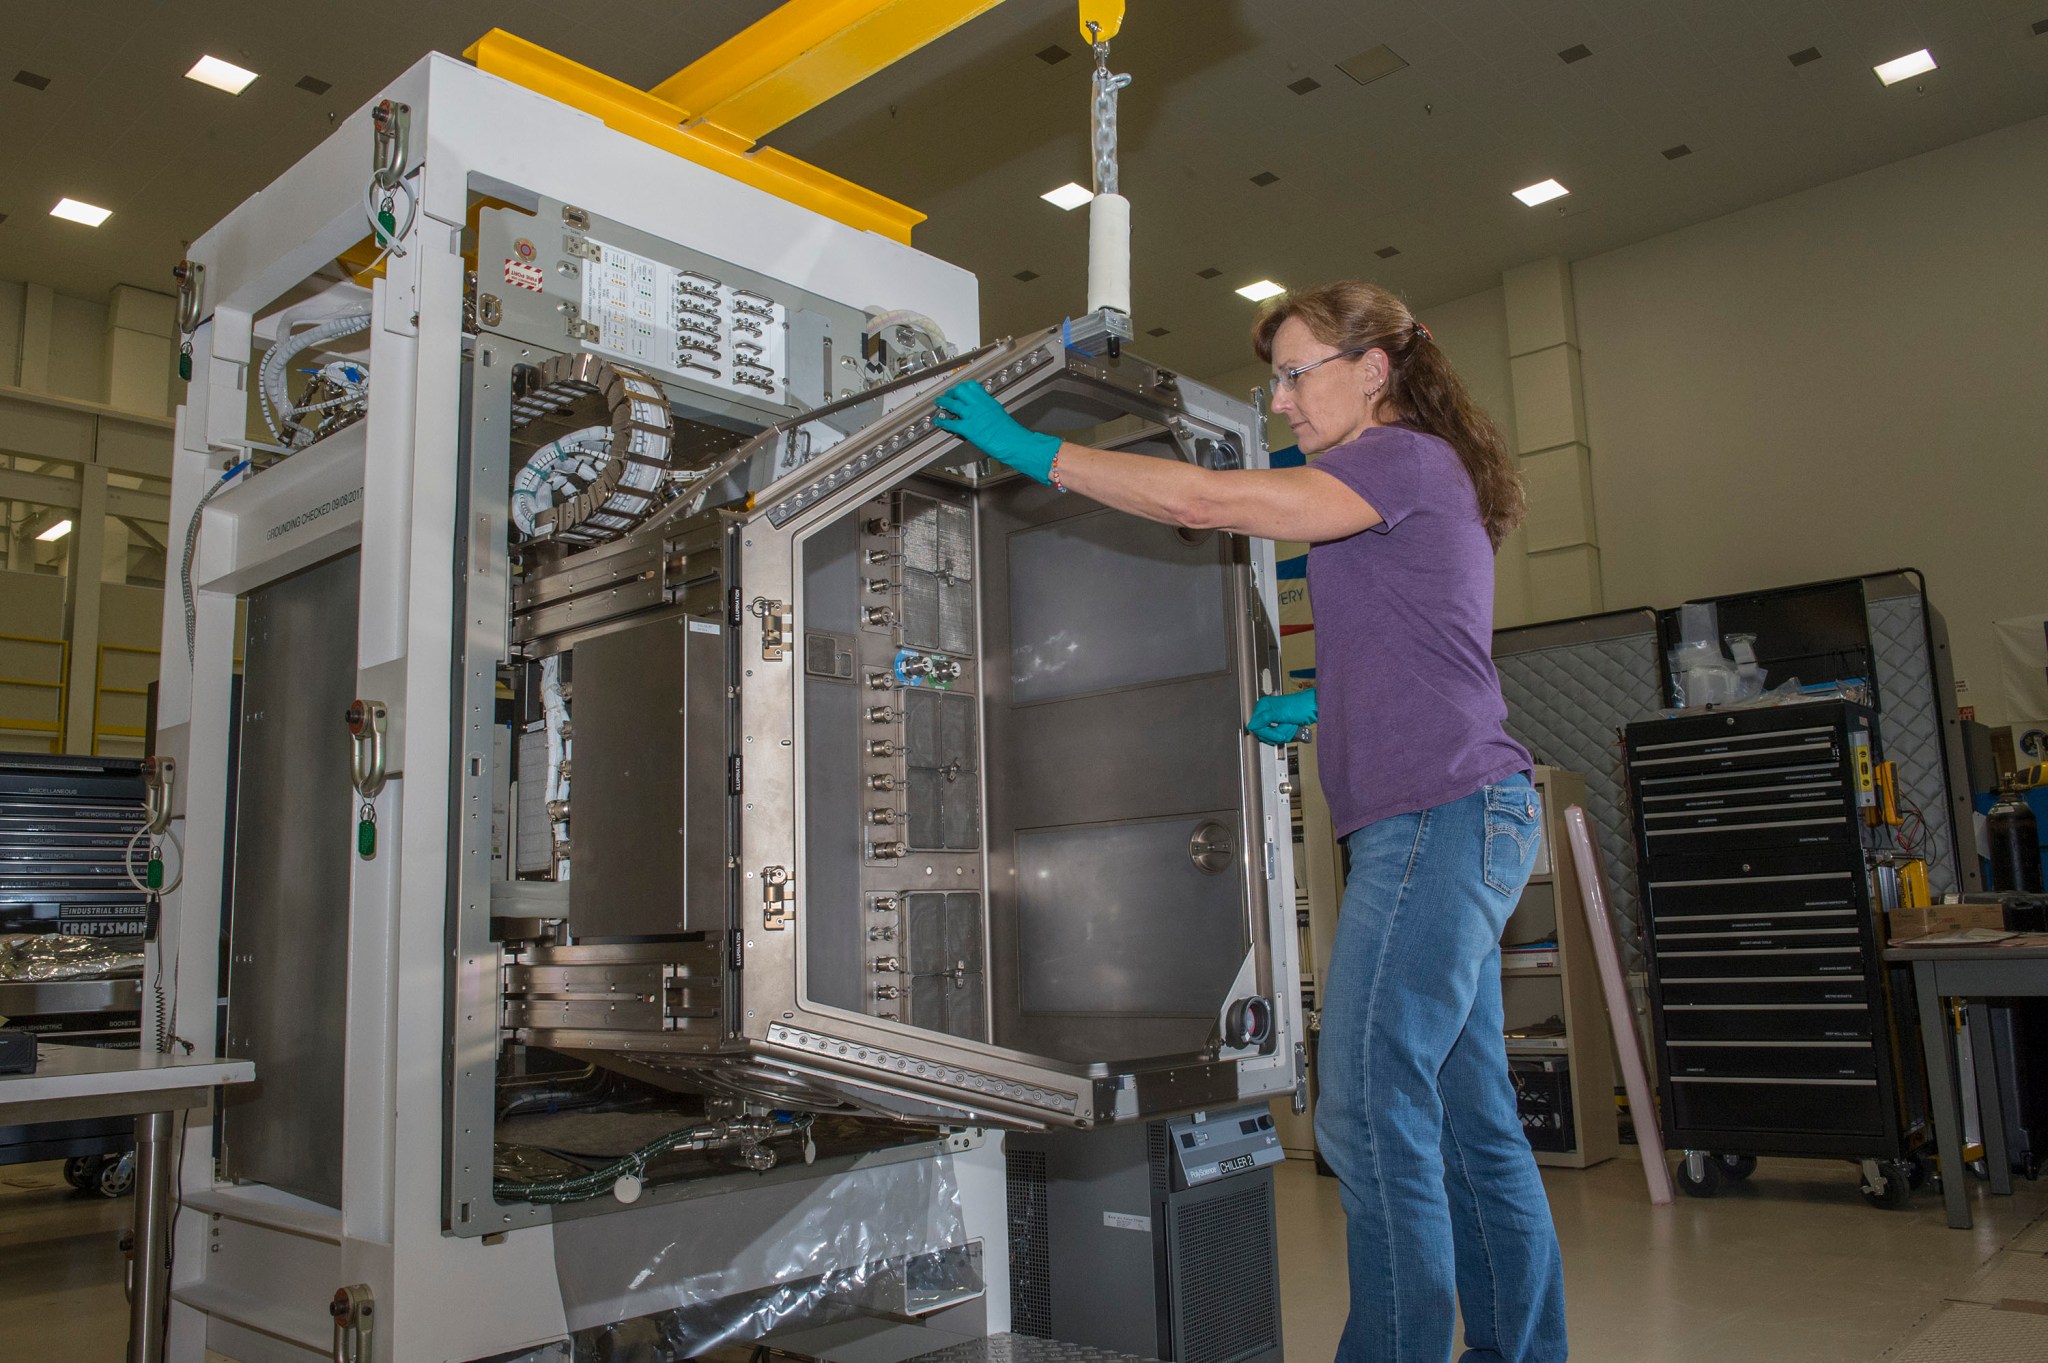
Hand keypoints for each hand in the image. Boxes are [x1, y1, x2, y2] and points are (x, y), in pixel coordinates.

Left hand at [933, 381, 1059, 483]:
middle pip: (960, 390)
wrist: (1014, 442)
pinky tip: (939, 422)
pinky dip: (943, 422)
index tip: (959, 389)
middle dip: (952, 392)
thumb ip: (988, 409)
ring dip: (944, 403)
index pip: (972, 386)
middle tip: (948, 396)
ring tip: (939, 403)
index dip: (962, 387)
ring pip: (953, 403)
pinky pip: (951, 423)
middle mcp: (979, 405)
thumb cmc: (1010, 432)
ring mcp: (973, 416)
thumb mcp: (999, 413)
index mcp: (988, 401)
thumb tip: (982, 409)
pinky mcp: (968, 429)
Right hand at [1246, 689, 1315, 745]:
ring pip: (1271, 736)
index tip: (1277, 735)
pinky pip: (1278, 735)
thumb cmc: (1301, 706)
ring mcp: (1273, 719)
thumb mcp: (1281, 712)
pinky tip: (1292, 728)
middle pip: (1263, 733)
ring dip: (1284, 733)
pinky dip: (1287, 734)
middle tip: (1286, 729)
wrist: (1313, 707)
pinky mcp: (1279, 724)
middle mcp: (1266, 712)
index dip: (1267, 733)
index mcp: (1263, 706)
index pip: (1256, 727)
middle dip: (1277, 733)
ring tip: (1291, 726)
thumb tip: (1252, 725)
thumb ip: (1264, 718)